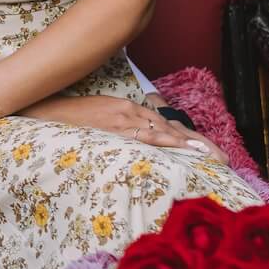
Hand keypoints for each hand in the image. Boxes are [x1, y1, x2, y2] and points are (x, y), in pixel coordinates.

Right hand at [25, 94, 228, 164]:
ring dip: (188, 143)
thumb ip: (118, 128)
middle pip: (171, 128)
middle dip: (197, 144)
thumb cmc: (71, 119)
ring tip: (211, 156)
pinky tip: (183, 147)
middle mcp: (130, 110)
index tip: (205, 151)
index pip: (164, 125)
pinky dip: (167, 140)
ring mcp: (124, 117)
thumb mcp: (99, 120)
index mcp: (127, 109)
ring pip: (163, 130)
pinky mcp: (115, 124)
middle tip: (222, 159)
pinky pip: (146, 134)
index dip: (186, 138)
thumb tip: (133, 143)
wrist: (46, 111)